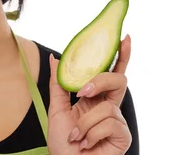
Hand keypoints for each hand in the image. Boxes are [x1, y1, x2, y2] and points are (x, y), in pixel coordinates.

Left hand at [47, 35, 131, 153]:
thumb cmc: (62, 142)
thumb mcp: (56, 109)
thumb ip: (58, 83)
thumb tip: (54, 58)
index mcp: (96, 97)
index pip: (111, 72)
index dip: (121, 56)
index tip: (125, 37)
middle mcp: (110, 106)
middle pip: (118, 80)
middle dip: (101, 81)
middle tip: (82, 92)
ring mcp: (118, 121)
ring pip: (107, 106)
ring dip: (84, 122)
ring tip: (76, 136)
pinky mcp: (123, 136)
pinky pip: (109, 122)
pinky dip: (91, 133)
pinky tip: (85, 143)